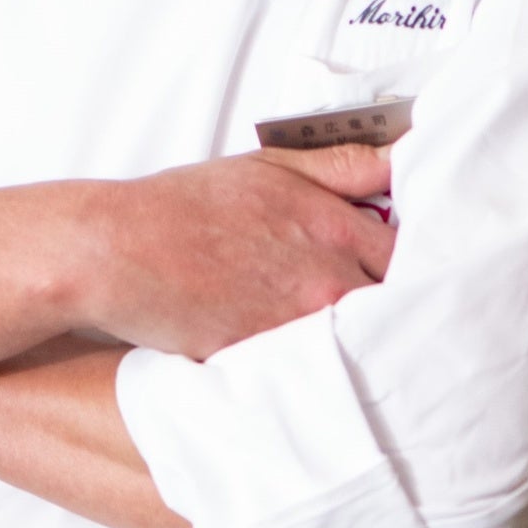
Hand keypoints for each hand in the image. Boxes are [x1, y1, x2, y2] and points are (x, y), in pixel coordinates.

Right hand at [76, 141, 393, 359]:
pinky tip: (308, 358)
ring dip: (357, 336)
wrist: (122, 251)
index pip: (406, 254)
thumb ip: (342, 165)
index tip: (392, 264)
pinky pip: (315, 370)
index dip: (404, 261)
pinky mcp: (268, 363)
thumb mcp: (269, 167)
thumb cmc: (186, 206)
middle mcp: (325, 280)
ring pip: (359, 342)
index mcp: (332, 227)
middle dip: (388, 302)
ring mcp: (299, 326)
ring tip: (335, 330)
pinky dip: (317, 365)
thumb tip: (402, 157)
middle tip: (374, 301)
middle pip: (391, 303)